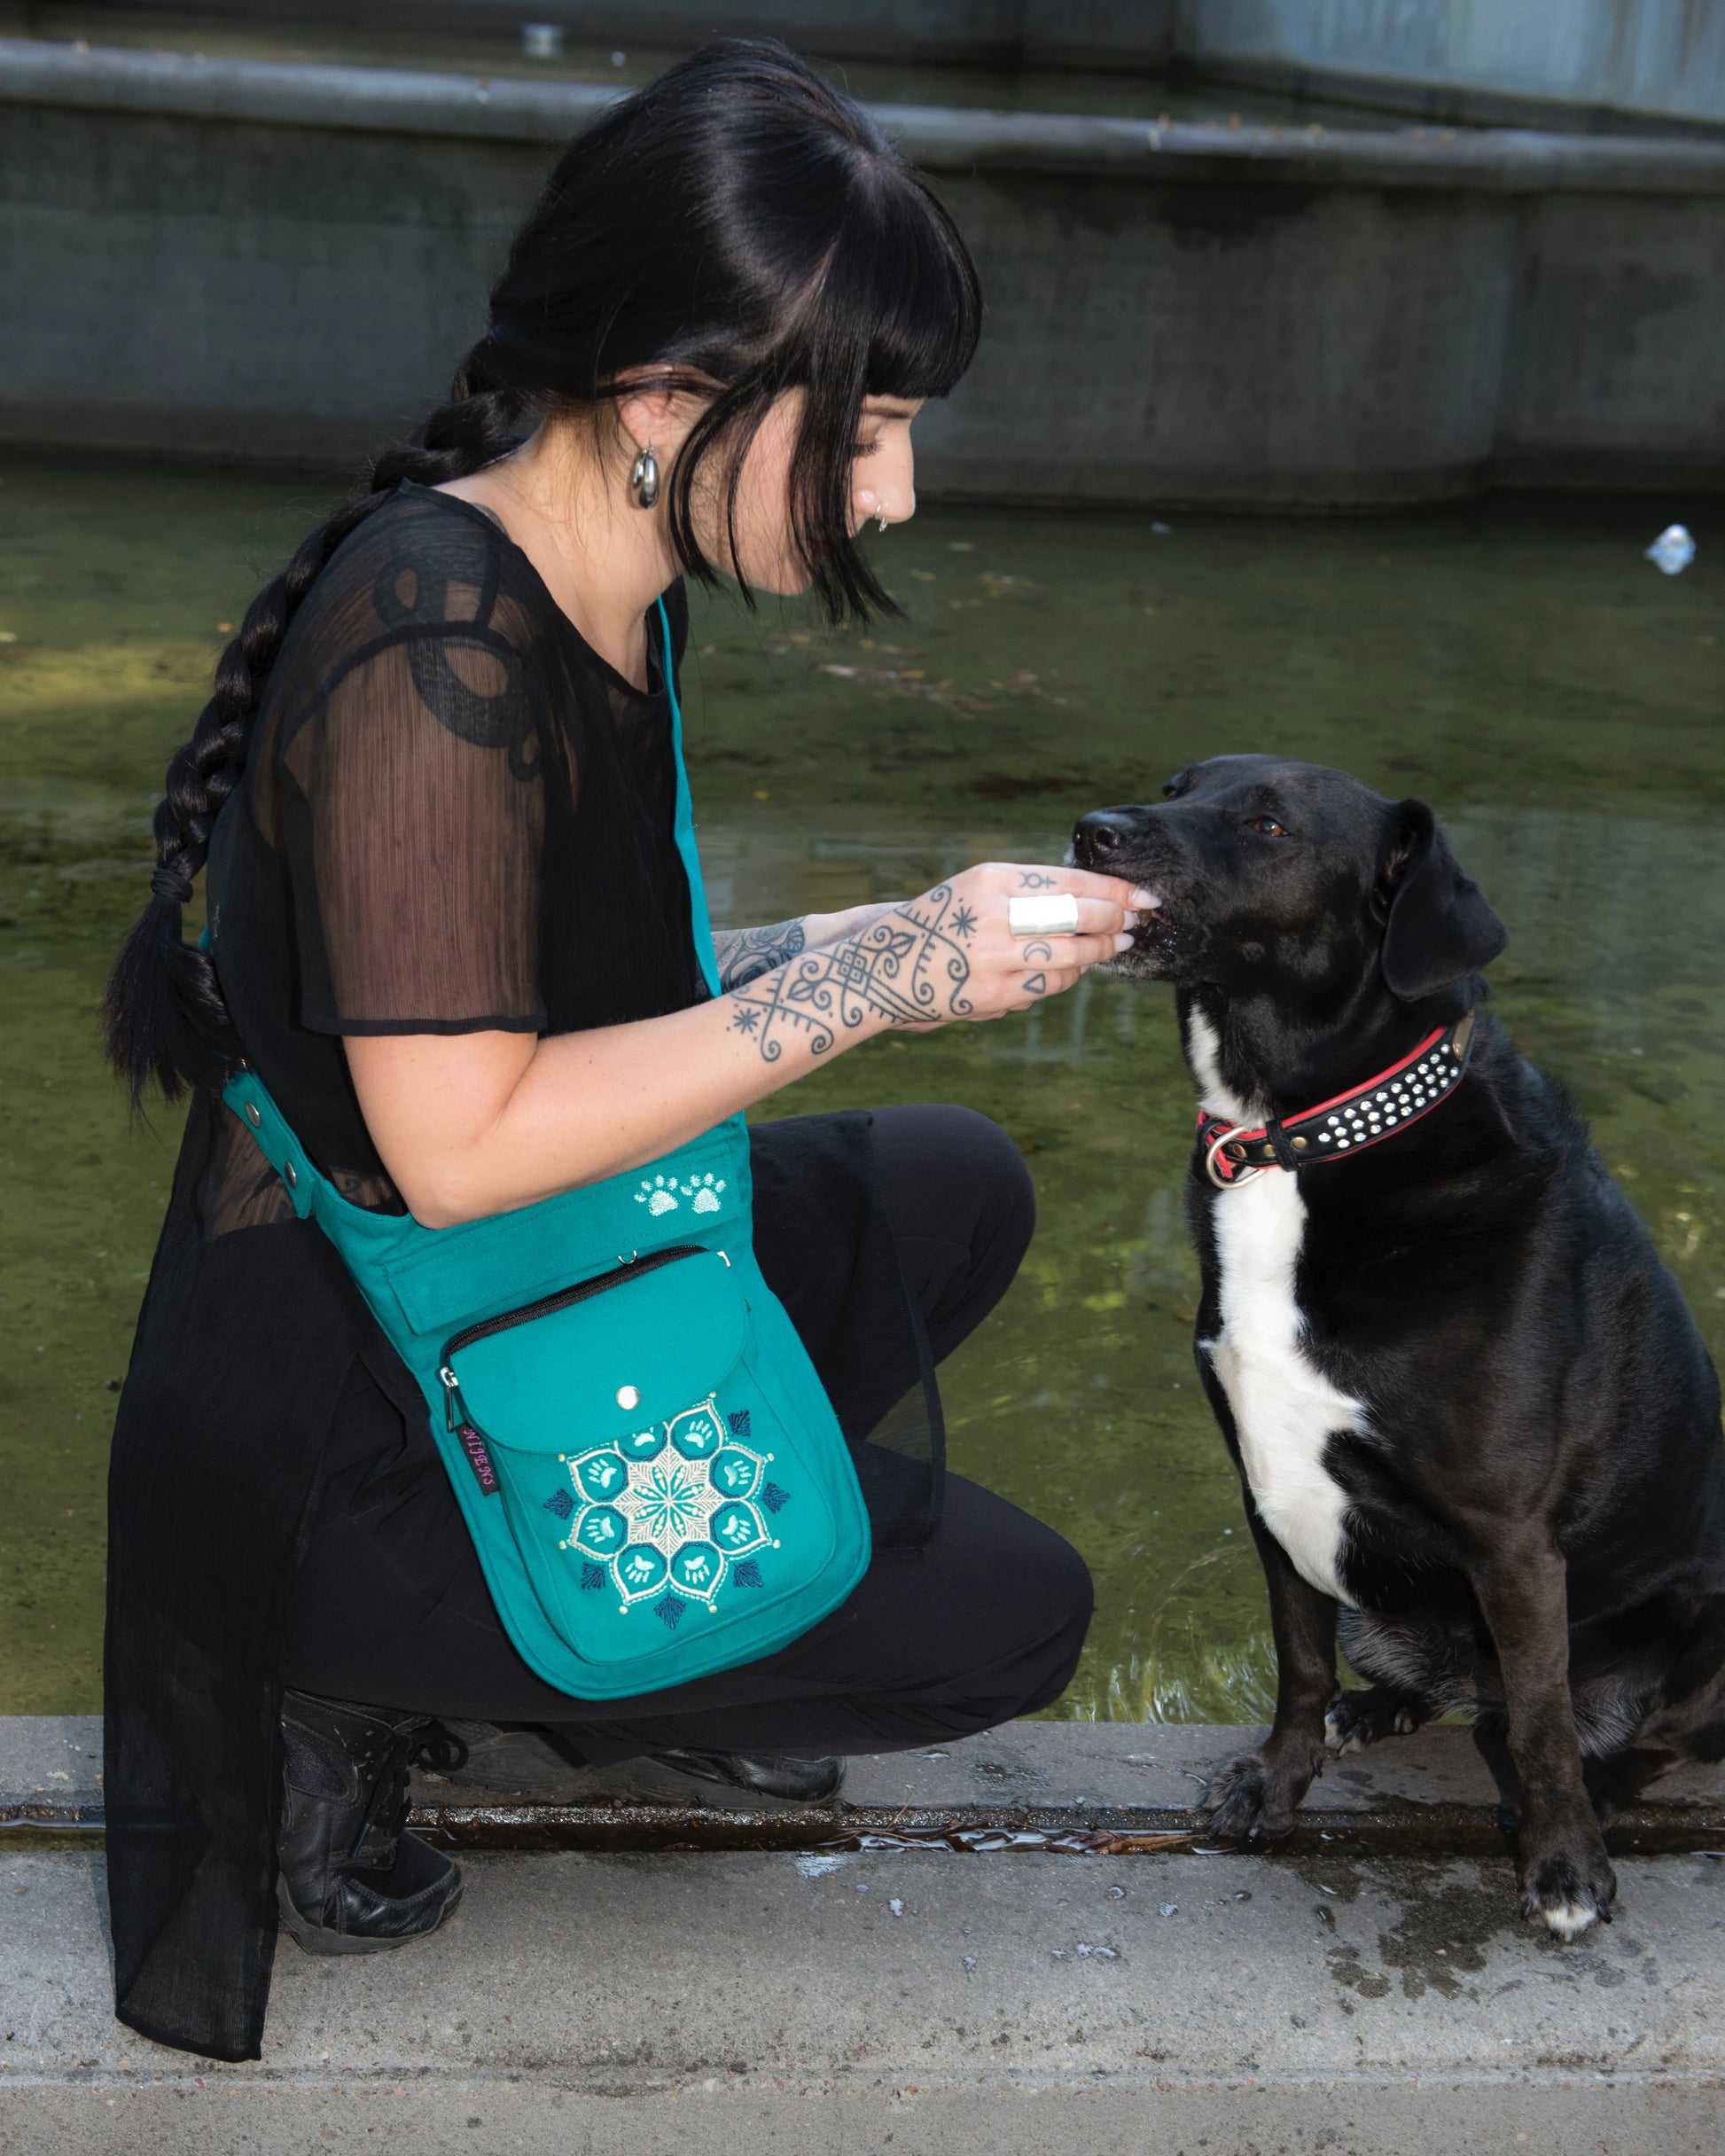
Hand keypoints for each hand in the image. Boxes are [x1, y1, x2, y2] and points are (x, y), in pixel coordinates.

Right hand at [885, 862, 1151, 1024]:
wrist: (879, 966)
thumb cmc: (936, 923)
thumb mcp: (974, 889)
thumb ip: (1025, 892)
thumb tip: (1091, 898)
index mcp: (991, 877)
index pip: (1070, 880)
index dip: (1113, 890)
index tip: (1142, 894)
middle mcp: (994, 913)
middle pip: (1077, 916)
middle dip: (1114, 919)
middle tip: (1136, 919)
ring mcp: (993, 956)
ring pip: (1069, 954)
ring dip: (1100, 950)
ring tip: (1116, 944)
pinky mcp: (991, 994)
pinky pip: (1047, 984)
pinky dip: (1069, 975)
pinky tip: (1077, 968)